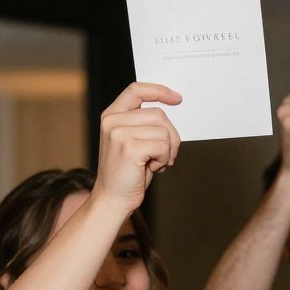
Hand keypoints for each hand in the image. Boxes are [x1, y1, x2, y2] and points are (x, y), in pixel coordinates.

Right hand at [93, 82, 182, 214]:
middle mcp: (112, 121)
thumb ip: (145, 125)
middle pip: (159, 114)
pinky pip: (163, 146)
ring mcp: (118, 133)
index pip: (136, 90)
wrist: (113, 199)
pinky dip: (165, 159)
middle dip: (171, 136)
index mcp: (112, 115)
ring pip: (164, 131)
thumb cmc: (128, 173)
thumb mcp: (134, 142)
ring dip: (168, 150)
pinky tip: (153, 168)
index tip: (177, 99)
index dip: (159, 91)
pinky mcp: (129, 147)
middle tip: (165, 155)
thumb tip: (171, 110)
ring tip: (156, 162)